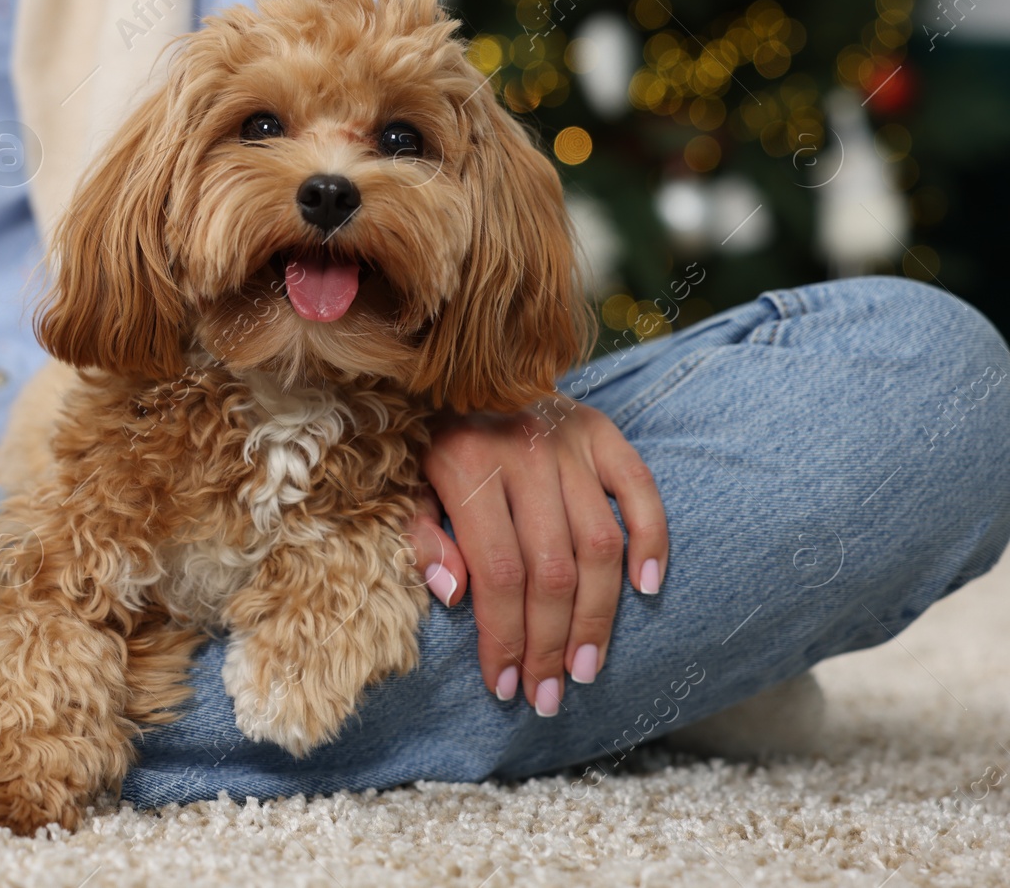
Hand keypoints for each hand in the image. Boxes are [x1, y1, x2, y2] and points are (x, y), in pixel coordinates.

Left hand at [405, 401, 667, 715]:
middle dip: (550, 644)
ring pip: (598, 545)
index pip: (496, 572)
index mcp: (465, 466)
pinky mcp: (604, 430)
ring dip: (597, 616)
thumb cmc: (430, 438)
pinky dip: (651, 540)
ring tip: (586, 668)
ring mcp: (569, 441)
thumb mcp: (406, 484)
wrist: (462, 361)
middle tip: (548, 696)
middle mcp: (523, 453)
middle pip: (550, 570)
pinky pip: (640, 490)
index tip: (504, 685)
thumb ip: (424, 537)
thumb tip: (456, 594)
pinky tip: (646, 590)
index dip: (503, 636)